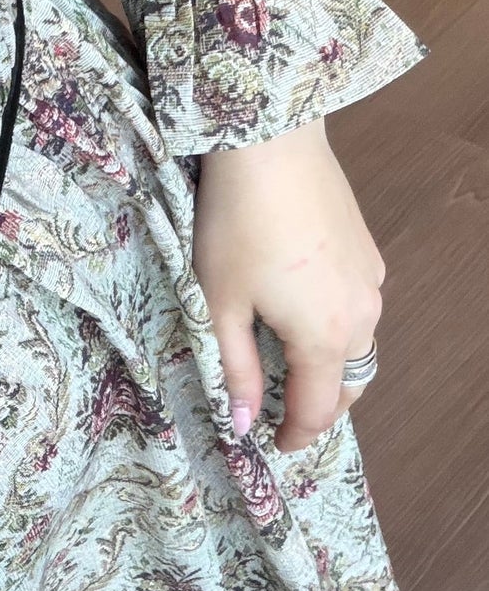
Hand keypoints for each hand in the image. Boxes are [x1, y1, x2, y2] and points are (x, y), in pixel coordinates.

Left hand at [191, 117, 384, 452]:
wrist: (271, 145)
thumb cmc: (236, 225)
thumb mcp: (220, 301)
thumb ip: (236, 367)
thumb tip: (242, 423)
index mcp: (324, 338)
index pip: (317, 410)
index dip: (296, 434)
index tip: (275, 445)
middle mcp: (361, 316)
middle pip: (350, 383)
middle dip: (321, 407)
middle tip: (286, 414)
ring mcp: (370, 281)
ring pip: (360, 345)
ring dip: (332, 366)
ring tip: (293, 369)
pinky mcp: (366, 252)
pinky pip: (359, 308)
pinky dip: (338, 327)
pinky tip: (305, 312)